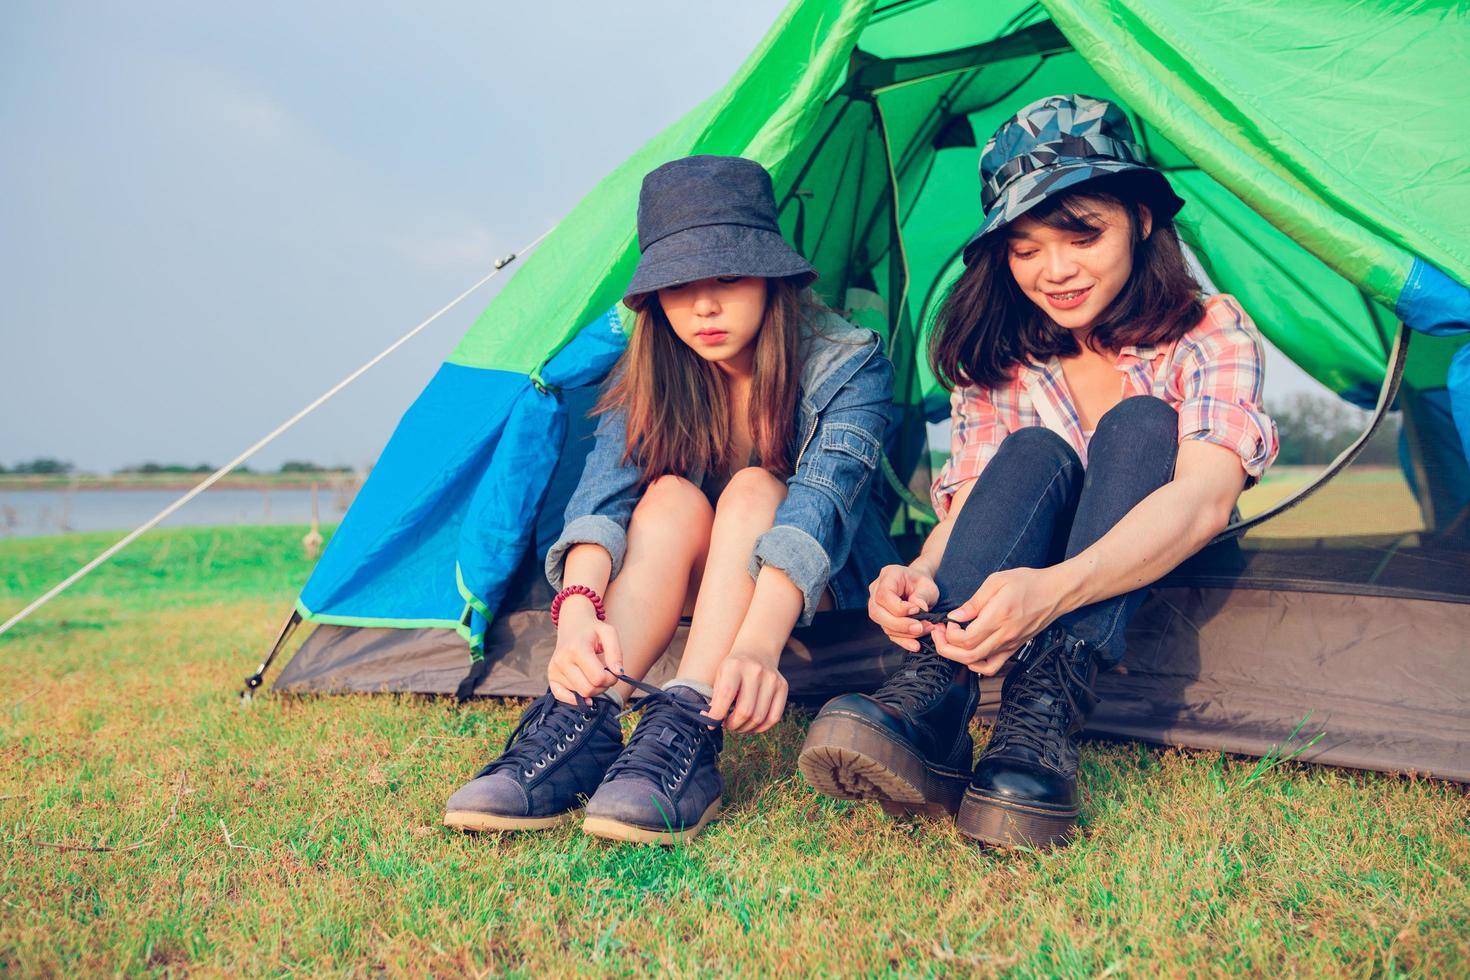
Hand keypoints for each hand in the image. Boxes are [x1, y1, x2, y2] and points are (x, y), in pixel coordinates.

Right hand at [546, 597, 623, 703]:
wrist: (573, 625)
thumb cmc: (593, 630)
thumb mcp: (608, 633)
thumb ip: (616, 653)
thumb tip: (618, 673)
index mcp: (577, 648)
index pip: (598, 678)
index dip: (611, 678)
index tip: (613, 671)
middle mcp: (562, 660)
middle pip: (588, 690)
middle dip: (603, 686)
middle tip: (605, 675)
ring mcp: (554, 669)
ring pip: (579, 695)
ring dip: (592, 689)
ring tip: (593, 674)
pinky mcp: (551, 677)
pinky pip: (561, 697)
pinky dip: (575, 698)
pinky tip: (584, 691)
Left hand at [706, 650, 787, 733]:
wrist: (757, 651)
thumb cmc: (734, 668)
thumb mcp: (720, 674)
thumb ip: (715, 697)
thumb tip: (709, 720)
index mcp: (735, 666)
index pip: (726, 694)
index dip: (717, 714)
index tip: (711, 724)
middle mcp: (755, 671)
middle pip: (745, 710)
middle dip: (732, 725)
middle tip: (726, 725)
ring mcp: (772, 679)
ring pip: (759, 717)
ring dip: (745, 728)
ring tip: (737, 726)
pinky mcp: (783, 687)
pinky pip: (774, 717)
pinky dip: (761, 728)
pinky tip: (751, 725)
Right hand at [867, 563, 939, 651]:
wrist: (918, 588)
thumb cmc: (921, 584)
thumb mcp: (927, 586)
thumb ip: (923, 595)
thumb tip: (919, 608)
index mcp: (888, 576)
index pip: (883, 595)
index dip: (898, 607)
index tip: (917, 610)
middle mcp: (876, 591)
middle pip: (877, 612)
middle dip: (900, 624)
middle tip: (920, 627)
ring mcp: (877, 606)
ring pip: (883, 625)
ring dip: (905, 633)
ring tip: (924, 630)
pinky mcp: (883, 620)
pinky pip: (889, 633)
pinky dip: (903, 641)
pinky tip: (915, 645)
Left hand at [930, 567, 1065, 675]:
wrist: (1055, 592)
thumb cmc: (1028, 583)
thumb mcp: (997, 581)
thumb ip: (974, 602)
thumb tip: (955, 617)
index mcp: (998, 617)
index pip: (966, 638)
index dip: (949, 634)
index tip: (947, 621)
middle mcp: (1003, 635)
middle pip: (967, 655)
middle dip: (945, 647)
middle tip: (938, 633)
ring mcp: (1009, 645)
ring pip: (977, 664)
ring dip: (957, 656)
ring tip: (949, 641)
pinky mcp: (1013, 648)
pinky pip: (992, 667)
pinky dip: (976, 666)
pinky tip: (969, 654)